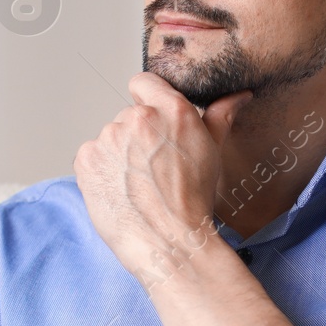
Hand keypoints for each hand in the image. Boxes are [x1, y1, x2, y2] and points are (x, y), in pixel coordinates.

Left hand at [73, 73, 251, 283]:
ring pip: (110, 138)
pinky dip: (101, 171)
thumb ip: (220, 117)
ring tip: (136, 184)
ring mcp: (108, 138)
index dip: (147, 101)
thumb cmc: (193, 203)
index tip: (152, 124)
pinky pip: (91, 157)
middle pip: (128, 117)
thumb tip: (237, 96)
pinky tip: (120, 190)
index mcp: (171, 110)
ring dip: (118, 155)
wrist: (168, 242)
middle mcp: (138, 118)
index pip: (144, 82)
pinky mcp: (87, 160)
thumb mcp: (213, 154)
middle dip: (137, 137)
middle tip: (152, 168)